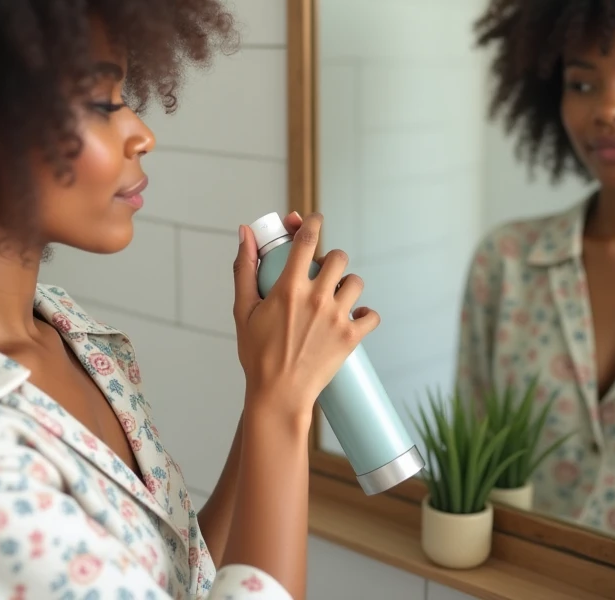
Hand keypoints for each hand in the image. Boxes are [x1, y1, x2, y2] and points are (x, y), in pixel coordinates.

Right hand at [231, 212, 380, 419]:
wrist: (278, 394)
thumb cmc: (257, 354)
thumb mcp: (242, 309)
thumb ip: (244, 268)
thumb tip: (244, 232)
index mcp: (288, 287)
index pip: (307, 239)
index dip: (312, 222)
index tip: (314, 220)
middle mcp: (316, 298)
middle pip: (338, 258)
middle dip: (331, 260)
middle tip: (322, 274)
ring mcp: (336, 317)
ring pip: (356, 283)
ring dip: (347, 285)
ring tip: (336, 298)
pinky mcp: (351, 337)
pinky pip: (371, 315)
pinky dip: (366, 315)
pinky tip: (354, 317)